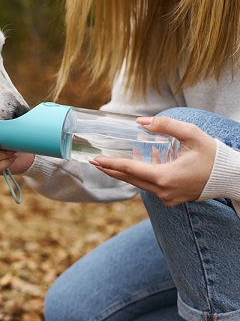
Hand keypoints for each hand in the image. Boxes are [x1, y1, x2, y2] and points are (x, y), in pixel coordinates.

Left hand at [91, 116, 216, 205]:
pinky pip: (151, 186)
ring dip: (128, 171)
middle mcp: (163, 191)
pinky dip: (144, 174)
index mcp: (165, 177)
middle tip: (95, 161)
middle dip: (111, 170)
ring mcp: (167, 197)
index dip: (111, 164)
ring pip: (140, 183)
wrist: (230, 177)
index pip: (130, 170)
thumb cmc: (213, 155)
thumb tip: (142, 121)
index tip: (96, 160)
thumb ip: (166, 125)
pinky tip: (145, 160)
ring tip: (114, 160)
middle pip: (130, 179)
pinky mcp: (171, 199)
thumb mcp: (192, 134)